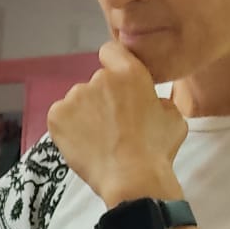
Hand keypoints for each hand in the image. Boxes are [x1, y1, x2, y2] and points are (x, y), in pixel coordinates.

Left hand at [44, 42, 187, 206]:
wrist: (131, 177)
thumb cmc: (156, 149)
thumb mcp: (172, 115)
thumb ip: (156, 99)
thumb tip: (149, 101)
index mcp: (130, 72)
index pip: (112, 51)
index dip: (113, 64)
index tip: (115, 82)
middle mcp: (100, 78)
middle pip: (96, 83)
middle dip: (103, 99)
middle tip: (112, 125)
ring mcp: (75, 96)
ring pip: (78, 101)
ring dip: (85, 114)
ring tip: (98, 139)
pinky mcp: (56, 116)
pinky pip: (61, 116)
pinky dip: (68, 127)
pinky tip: (82, 143)